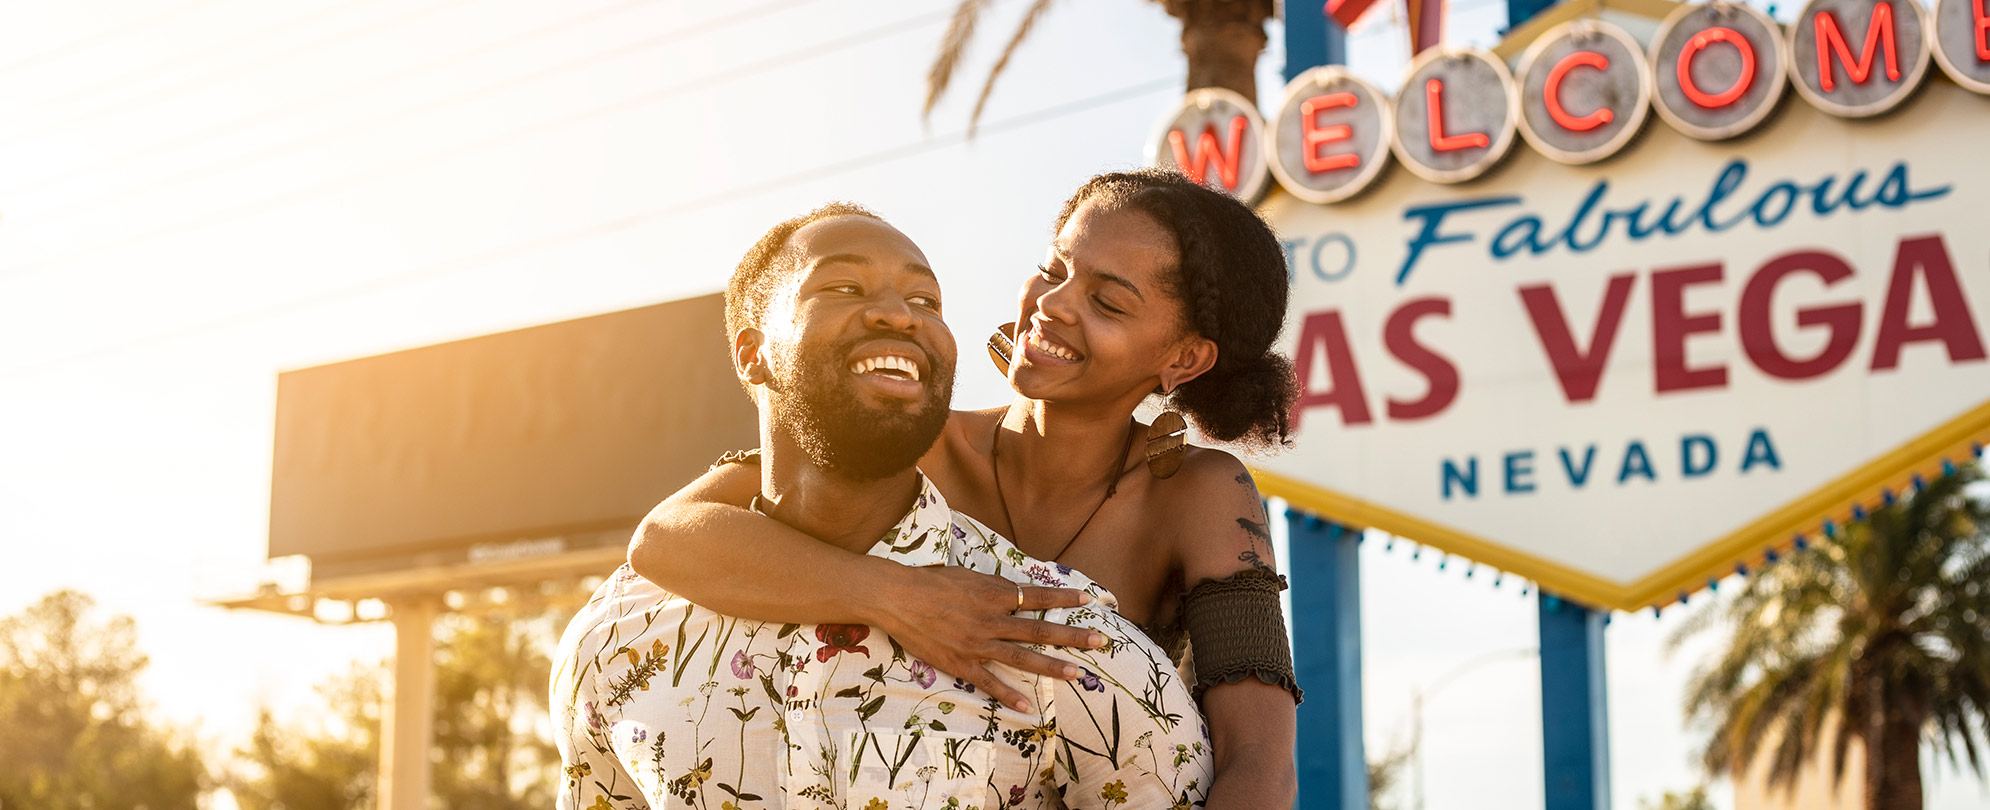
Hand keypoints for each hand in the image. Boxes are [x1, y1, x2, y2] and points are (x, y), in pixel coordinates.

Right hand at [871, 566, 1104, 712]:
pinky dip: (1008, 695)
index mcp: (994, 594)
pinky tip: (1027, 706)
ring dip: (1052, 666)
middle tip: (1100, 641)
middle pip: (1039, 629)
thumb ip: (993, 586)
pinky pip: (989, 682)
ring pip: (1022, 657)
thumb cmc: (930, 581)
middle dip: (1072, 636)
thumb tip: (1015, 592)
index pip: (1037, 596)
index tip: (1087, 599)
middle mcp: (992, 620)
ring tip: (1077, 674)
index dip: (1063, 598)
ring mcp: (977, 644)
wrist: (897, 597)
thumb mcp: (967, 575)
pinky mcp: (961, 663)